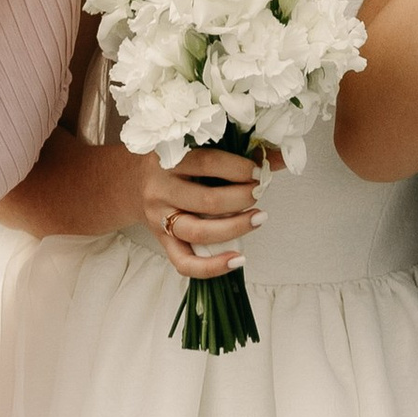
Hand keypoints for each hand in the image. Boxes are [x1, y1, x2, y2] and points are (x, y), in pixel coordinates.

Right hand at [140, 144, 261, 277]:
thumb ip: (238, 150)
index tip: (259, 171)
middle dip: (242, 198)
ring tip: (259, 218)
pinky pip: (184, 263)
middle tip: (260, 192)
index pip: (207, 162)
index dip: (238, 168)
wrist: (135, 182)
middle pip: (206, 200)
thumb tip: (282, 157)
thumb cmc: (178, 163)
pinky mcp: (162, 242)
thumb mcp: (198, 149)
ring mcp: (159, 219)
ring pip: (198, 232)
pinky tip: (238, 259)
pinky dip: (213, 267)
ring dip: (235, 228)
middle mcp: (160, 189)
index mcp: (168, 158)